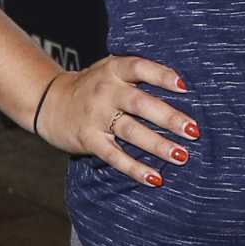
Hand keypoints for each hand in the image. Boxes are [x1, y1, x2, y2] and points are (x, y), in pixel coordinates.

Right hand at [38, 54, 195, 187]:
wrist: (51, 102)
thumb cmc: (93, 86)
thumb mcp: (111, 70)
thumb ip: (138, 74)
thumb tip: (184, 87)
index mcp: (114, 69)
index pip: (139, 67)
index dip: (161, 76)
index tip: (184, 86)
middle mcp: (105, 91)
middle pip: (139, 103)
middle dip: (168, 117)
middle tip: (193, 131)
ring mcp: (96, 116)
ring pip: (130, 131)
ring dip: (157, 145)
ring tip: (181, 156)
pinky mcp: (89, 139)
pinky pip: (114, 156)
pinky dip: (135, 168)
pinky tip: (155, 177)